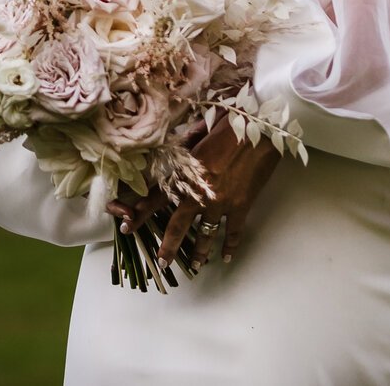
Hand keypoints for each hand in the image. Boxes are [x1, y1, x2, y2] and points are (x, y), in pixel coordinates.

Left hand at [107, 116, 281, 265]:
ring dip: (199, 252)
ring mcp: (221, 201)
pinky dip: (230, 246)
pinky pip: (233, 232)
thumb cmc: (230, 123)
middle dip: (168, 246)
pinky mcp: (242, 206)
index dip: (140, 212)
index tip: (127, 225)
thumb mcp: (200, 133)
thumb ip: (184, 148)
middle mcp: (200, 191)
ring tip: (194, 266)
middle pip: (178, 224)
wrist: (262, 128)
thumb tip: (171, 152)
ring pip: (206, 234)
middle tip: (161, 263)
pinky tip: (226, 257)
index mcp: (186, 171)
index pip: (156, 196)